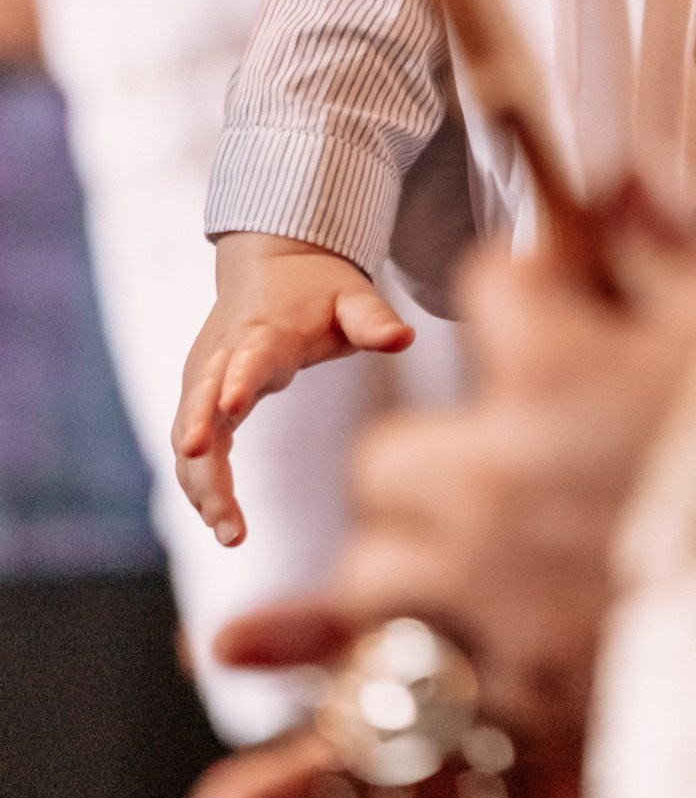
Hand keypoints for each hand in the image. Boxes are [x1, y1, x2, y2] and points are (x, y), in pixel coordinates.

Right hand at [175, 234, 415, 545]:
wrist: (270, 262)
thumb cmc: (318, 288)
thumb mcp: (352, 296)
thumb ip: (373, 320)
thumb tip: (405, 339)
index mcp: (264, 332)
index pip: (247, 357)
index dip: (238, 380)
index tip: (230, 406)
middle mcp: (222, 356)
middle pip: (202, 406)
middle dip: (203, 452)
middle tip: (218, 507)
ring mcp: (203, 377)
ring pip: (189, 436)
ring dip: (202, 485)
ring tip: (229, 535)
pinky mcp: (198, 397)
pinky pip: (190, 446)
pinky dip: (199, 484)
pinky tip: (219, 524)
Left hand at [321, 227, 695, 735]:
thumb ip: (661, 249)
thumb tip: (614, 186)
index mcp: (554, 369)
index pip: (488, 283)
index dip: (533, 286)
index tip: (570, 302)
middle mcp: (498, 479)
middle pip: (388, 453)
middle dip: (443, 447)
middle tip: (515, 452)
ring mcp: (499, 592)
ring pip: (374, 571)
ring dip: (420, 558)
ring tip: (487, 559)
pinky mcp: (525, 689)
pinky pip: (428, 679)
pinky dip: (452, 662)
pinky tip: (500, 642)